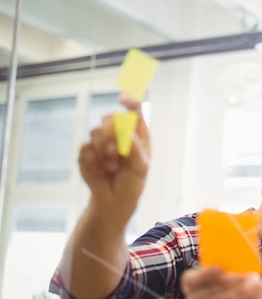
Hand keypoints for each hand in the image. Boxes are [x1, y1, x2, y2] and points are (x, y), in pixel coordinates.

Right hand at [78, 93, 149, 215]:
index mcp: (137, 133)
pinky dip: (93, 163)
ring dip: (103, 153)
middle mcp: (118, 133)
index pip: (134, 111)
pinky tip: (101, 172)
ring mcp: (101, 141)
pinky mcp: (87, 151)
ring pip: (95, 132)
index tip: (122, 99)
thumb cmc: (133, 182)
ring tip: (112, 168)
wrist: (114, 199)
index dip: (129, 102)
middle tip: (115, 153)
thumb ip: (136, 151)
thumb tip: (128, 133)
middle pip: (109, 118)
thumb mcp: (141, 169)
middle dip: (110, 134)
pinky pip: (85, 148)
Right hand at [181, 266, 261, 298]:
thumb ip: (231, 265)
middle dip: (224, 285)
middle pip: (202, 296)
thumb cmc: (236, 283)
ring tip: (258, 285)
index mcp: (193, 285)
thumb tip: (240, 260)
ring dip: (240, 295)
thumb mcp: (233, 271)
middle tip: (243, 277)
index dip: (203, 274)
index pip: (189, 280)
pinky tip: (259, 294)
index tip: (219, 268)